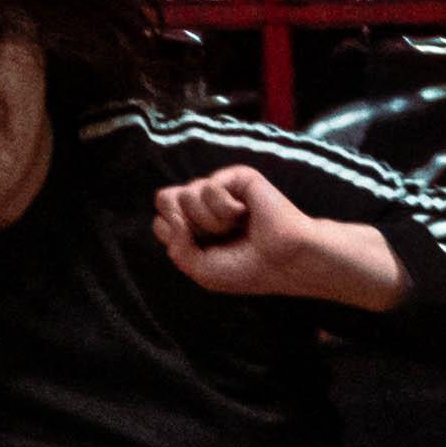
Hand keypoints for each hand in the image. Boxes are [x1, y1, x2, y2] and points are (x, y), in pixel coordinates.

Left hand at [150, 165, 406, 311]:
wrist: (284, 262)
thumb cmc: (247, 268)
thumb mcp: (199, 269)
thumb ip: (175, 246)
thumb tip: (171, 215)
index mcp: (193, 225)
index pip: (160, 220)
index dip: (176, 238)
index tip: (205, 250)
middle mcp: (203, 203)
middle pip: (164, 199)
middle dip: (185, 225)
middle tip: (217, 237)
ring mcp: (220, 188)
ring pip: (184, 194)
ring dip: (209, 222)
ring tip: (236, 227)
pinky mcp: (237, 177)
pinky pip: (208, 186)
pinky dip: (224, 209)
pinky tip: (244, 214)